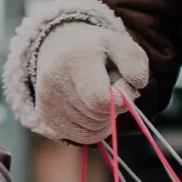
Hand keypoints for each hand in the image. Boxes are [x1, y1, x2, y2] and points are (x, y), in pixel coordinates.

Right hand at [34, 21, 149, 143]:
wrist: (57, 49)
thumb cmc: (95, 50)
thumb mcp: (119, 44)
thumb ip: (135, 62)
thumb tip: (136, 89)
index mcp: (75, 61)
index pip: (101, 101)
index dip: (120, 99)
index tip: (120, 84)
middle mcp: (55, 84)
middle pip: (99, 117)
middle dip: (113, 107)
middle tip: (107, 87)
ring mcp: (48, 104)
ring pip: (92, 131)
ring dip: (103, 118)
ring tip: (95, 94)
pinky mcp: (46, 119)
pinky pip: (82, 138)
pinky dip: (93, 128)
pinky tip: (89, 109)